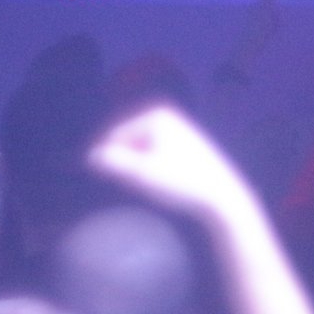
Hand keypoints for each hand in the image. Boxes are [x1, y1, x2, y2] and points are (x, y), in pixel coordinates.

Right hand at [87, 103, 256, 226]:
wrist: (223, 197)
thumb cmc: (181, 182)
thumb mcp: (142, 174)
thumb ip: (114, 163)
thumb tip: (91, 156)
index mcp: (155, 115)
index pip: (115, 137)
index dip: (113, 161)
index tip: (128, 181)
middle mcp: (165, 115)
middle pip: (128, 142)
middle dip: (126, 163)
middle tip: (139, 185)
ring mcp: (176, 129)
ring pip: (140, 150)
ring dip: (138, 167)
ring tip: (154, 186)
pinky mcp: (184, 144)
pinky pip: (154, 154)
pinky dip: (152, 167)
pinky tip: (165, 183)